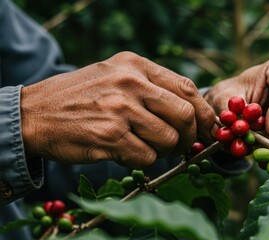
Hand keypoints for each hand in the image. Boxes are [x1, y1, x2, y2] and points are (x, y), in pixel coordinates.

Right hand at [21, 52, 216, 168]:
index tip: (210, 129)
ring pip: (168, 140)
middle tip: (182, 145)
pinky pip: (147, 157)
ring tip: (145, 146)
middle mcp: (131, 83)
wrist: (34, 114)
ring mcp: (120, 109)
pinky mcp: (110, 136)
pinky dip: (143, 160)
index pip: (187, 88)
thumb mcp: (116, 76)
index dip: (204, 112)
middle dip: (189, 136)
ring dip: (164, 150)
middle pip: (184, 115)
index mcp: (136, 65)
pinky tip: (125, 151)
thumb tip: (193, 112)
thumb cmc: (81, 98)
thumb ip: (152, 88)